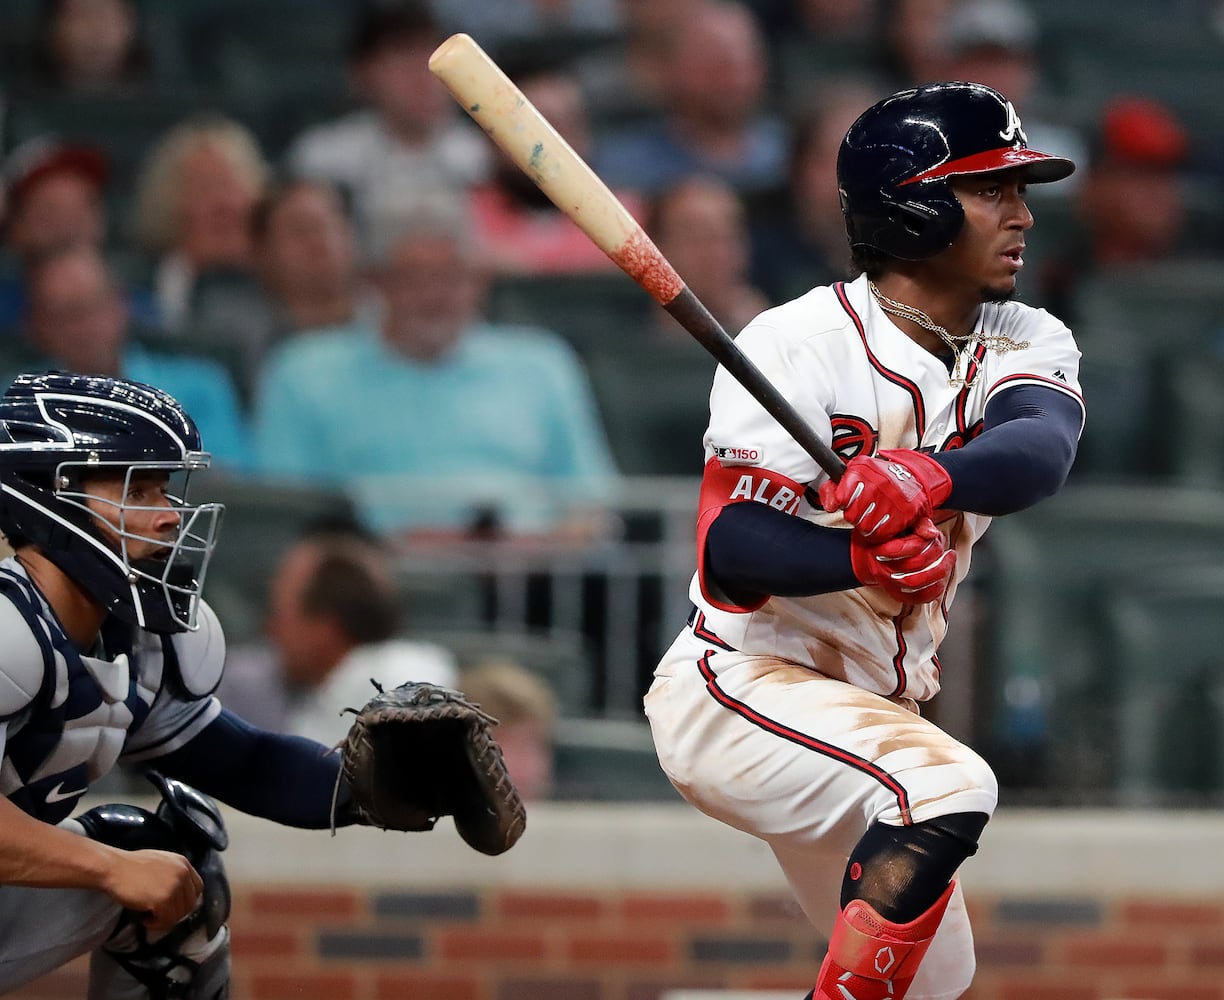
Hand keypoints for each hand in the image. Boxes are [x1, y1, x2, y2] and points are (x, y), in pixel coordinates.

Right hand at [101, 847, 203, 934]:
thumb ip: (173, 874)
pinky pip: (166, 920)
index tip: (173, 906)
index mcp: (183, 863)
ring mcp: (174, 886)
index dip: (185, 900)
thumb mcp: (161, 863)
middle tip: (159, 914)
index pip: (197, 888)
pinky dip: (156, 924)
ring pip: (179, 914)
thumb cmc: (131, 866)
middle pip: (190, 903)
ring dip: (164, 919)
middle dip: (175, 913)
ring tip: (149, 916)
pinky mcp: (163, 900)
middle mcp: (183, 873)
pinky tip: (145, 919)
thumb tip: (178, 894)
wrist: (113, 868)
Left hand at [819, 449, 952, 540]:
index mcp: (862, 469)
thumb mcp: (848, 476)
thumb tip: (831, 506)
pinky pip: (882, 533)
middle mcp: (879, 482)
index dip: (843, 502)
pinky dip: (879, 532)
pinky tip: (881, 521)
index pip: (841, 497)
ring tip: (871, 515)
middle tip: (861, 509)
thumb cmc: (874, 479)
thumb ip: (830, 490)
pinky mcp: (905, 512)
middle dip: (853, 516)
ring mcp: (893, 497)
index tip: (848, 499)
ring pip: (866, 527)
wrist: (908, 476)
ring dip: (865, 525)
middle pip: (852, 516)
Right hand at [849, 517, 955, 604]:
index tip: (935, 535)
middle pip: (913, 565)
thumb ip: (917, 525)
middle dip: (936, 557)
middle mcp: (881, 567)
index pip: (903, 547)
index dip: (923, 541)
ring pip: (916, 583)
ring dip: (938, 572)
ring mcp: (887, 582)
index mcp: (879, 547)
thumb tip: (932, 533)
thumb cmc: (886, 535)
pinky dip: (932, 592)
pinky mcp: (895, 593)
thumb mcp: (899, 523)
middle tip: (949, 551)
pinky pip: (915, 598)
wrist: (865, 555)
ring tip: (949, 562)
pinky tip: (941, 582)